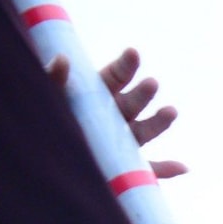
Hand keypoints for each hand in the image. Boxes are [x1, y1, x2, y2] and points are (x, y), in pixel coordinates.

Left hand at [46, 47, 187, 176]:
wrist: (39, 159)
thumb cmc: (42, 118)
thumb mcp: (46, 96)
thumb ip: (53, 79)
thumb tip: (63, 60)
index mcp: (99, 93)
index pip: (116, 76)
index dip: (126, 65)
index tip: (133, 53)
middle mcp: (114, 114)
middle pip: (133, 102)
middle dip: (143, 93)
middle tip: (150, 84)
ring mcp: (121, 141)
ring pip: (144, 131)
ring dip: (160, 121)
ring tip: (170, 111)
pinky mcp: (125, 168)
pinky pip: (148, 170)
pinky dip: (166, 170)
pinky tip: (183, 168)